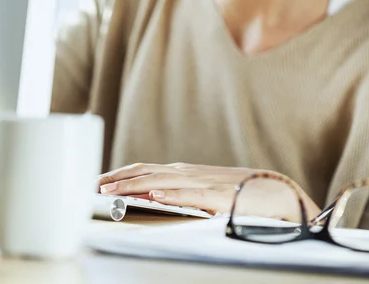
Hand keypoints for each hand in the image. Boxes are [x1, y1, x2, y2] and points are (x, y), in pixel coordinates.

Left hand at [98, 163, 320, 220]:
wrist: (275, 191)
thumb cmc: (237, 193)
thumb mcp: (201, 193)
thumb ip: (178, 193)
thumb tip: (149, 198)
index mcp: (183, 172)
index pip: (144, 170)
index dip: (119, 175)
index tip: (97, 182)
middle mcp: (188, 173)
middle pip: (146, 172)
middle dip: (117, 179)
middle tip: (93, 186)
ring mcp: (202, 182)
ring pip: (162, 181)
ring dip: (134, 186)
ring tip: (110, 191)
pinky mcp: (218, 196)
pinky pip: (191, 194)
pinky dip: (170, 194)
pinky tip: (153, 196)